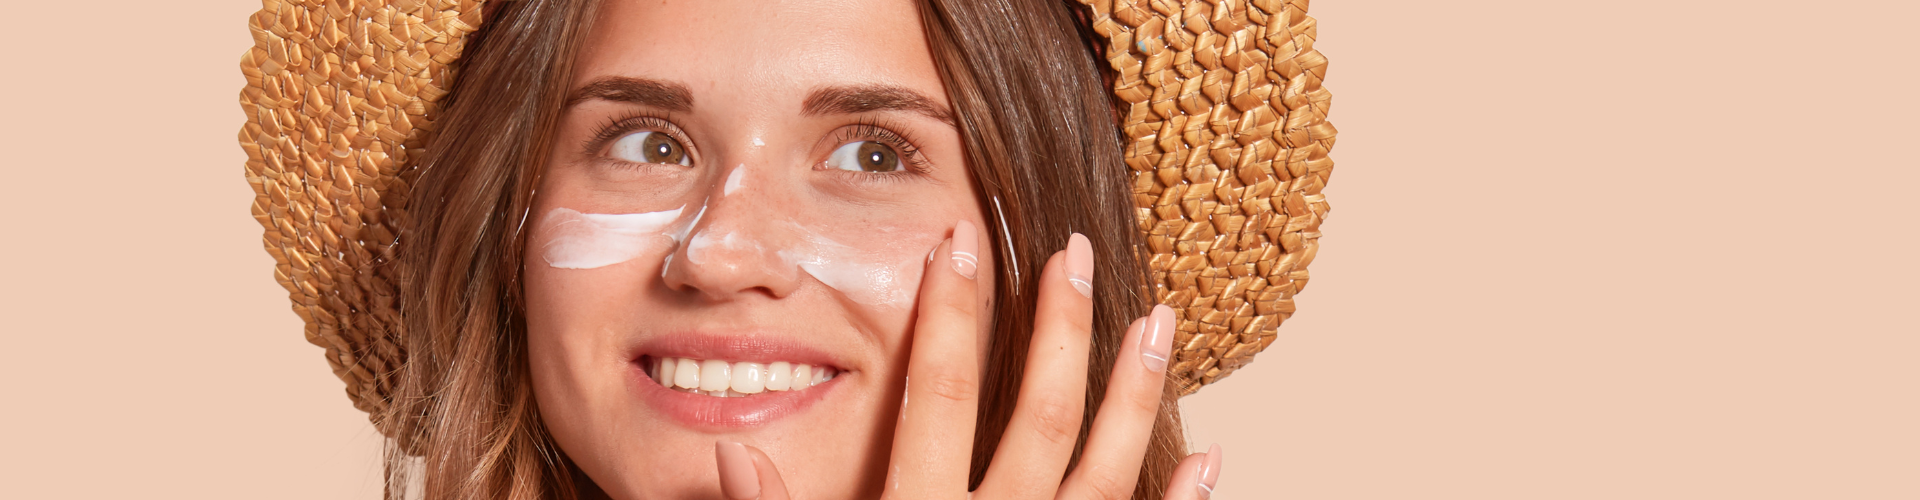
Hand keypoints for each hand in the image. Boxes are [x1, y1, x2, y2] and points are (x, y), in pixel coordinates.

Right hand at [712, 221, 1223, 498]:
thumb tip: (730, 458)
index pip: (937, 399)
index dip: (947, 318)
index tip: (958, 243)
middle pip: (1037, 418)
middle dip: (1059, 330)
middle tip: (1078, 253)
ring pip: (1106, 472)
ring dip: (1135, 393)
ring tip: (1161, 321)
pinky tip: (1212, 460)